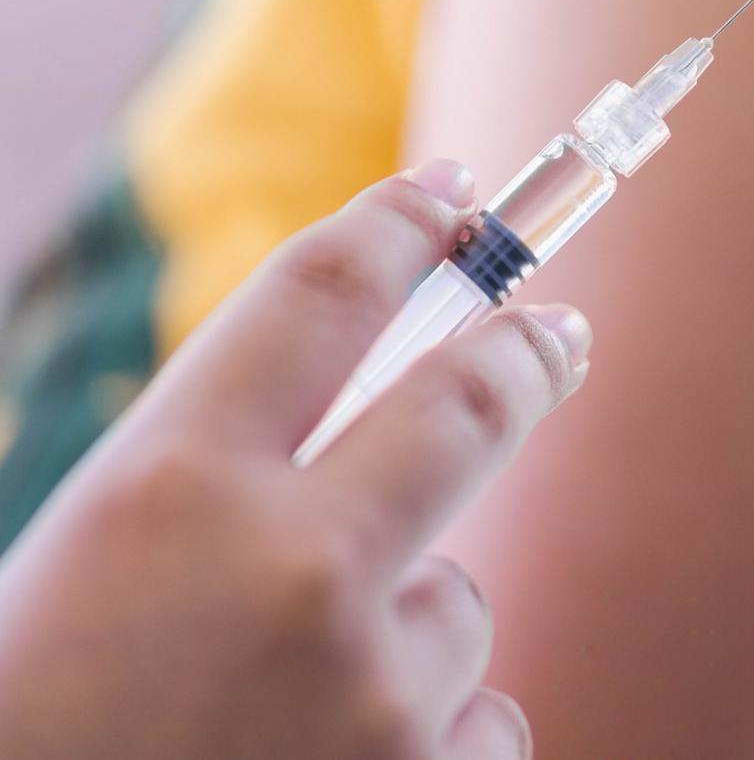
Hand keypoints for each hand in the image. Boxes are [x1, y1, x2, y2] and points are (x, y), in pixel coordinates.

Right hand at [0, 161, 590, 758]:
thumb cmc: (34, 721)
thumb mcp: (80, 571)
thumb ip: (213, 482)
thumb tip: (364, 397)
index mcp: (165, 492)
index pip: (323, 291)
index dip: (400, 221)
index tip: (449, 192)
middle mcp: (291, 571)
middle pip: (473, 396)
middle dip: (527, 351)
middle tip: (558, 334)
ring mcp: (378, 693)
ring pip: (461, 607)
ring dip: (406, 638)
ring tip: (281, 721)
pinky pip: (478, 724)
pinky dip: (426, 743)